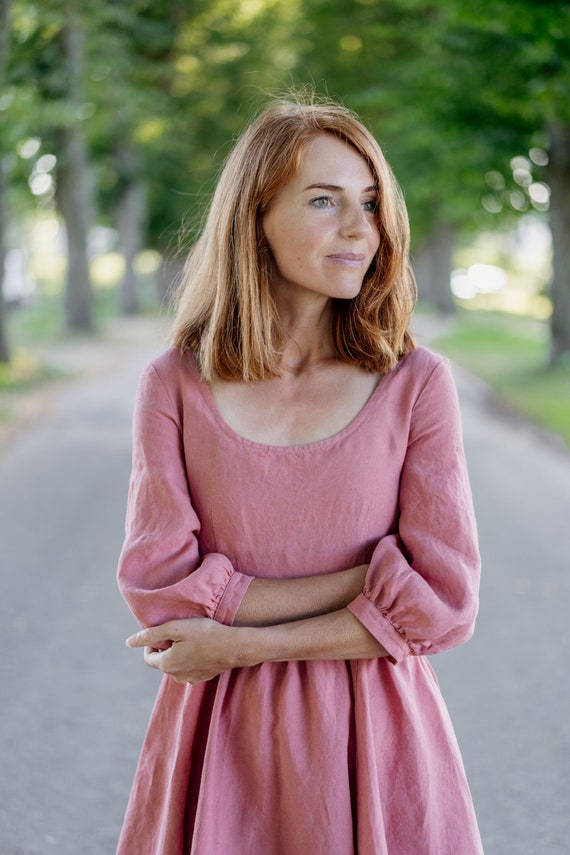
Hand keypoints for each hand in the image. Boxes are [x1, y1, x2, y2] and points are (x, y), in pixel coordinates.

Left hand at [126, 618, 243, 684]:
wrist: (235, 646)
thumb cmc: (205, 633)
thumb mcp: (175, 628)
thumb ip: (150, 634)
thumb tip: (129, 642)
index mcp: (167, 665)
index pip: (148, 658)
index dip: (152, 643)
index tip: (163, 632)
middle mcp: (176, 676)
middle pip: (163, 661)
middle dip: (167, 647)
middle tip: (179, 632)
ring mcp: (191, 679)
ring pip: (177, 665)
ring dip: (179, 653)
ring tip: (192, 639)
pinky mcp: (203, 678)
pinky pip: (190, 668)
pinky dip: (191, 658)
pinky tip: (202, 647)